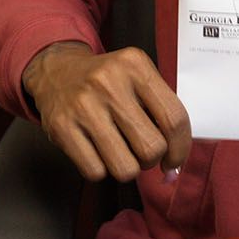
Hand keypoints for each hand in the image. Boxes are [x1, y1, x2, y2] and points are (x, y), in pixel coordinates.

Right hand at [22, 42, 191, 183]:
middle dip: (152, 159)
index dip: (180, 148)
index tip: (174, 159)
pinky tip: (97, 151)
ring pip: (125, 168)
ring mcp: (84, 106)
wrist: (57, 72)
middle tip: (141, 150)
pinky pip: (95, 172)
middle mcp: (110, 83)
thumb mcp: (138, 76)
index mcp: (135, 66)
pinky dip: (101, 169)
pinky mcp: (62, 128)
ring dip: (127, 168)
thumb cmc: (107, 81)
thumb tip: (175, 164)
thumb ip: (162, 110)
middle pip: (151, 148)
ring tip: (120, 151)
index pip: (174, 118)